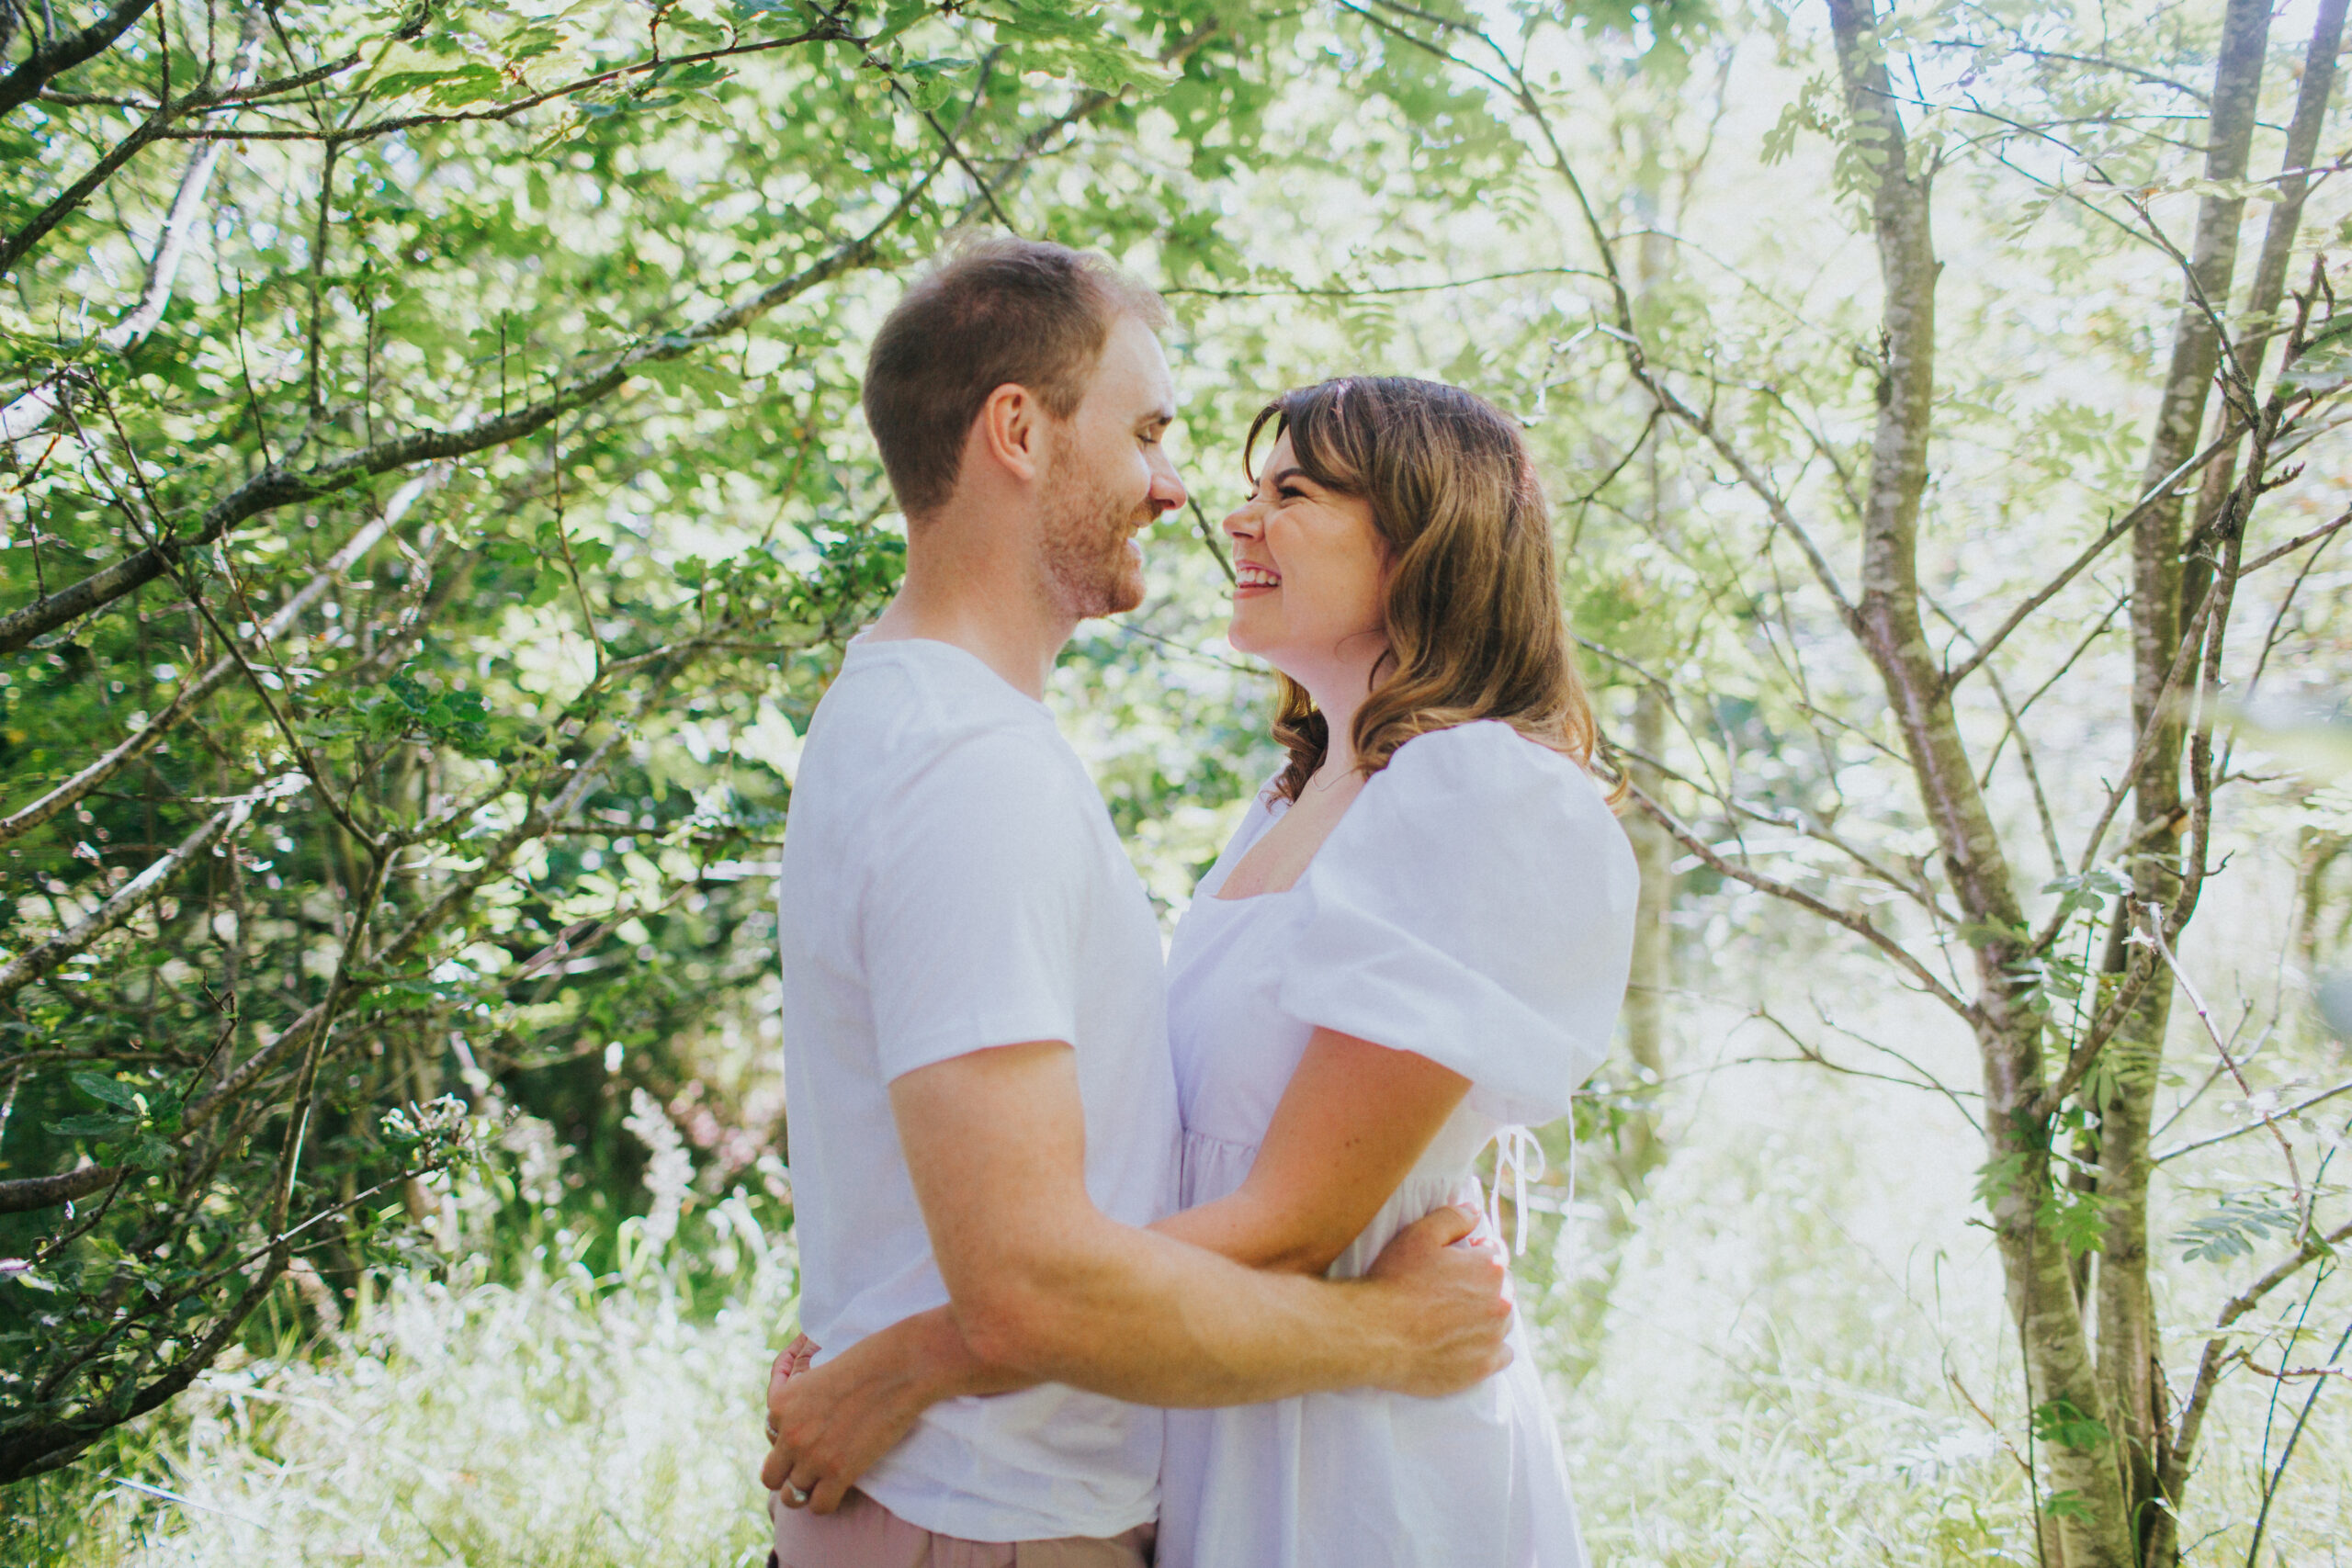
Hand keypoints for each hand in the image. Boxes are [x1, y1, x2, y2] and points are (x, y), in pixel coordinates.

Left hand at [760, 1328, 936, 1513]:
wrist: (898, 1369)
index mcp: (781, 1403)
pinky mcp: (838, 1472)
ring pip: (790, 1496)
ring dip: (806, 1492)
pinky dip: (827, 1502)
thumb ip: (803, 1401)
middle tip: (808, 1469)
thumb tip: (806, 1425)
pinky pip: (819, 1506)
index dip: (788, 1440)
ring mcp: (812, 1456)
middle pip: (770, 1475)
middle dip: (787, 1474)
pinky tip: (840, 1488)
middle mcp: (789, 1433)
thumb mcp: (819, 1373)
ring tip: (823, 1484)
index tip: (808, 1439)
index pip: (770, 1436)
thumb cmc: (867, 1362)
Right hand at [1359, 1202, 1512, 1397]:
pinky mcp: (1483, 1367)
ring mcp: (1493, 1338)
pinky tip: (1468, 1343)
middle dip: (1481, 1286)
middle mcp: (1501, 1303)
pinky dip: (1490, 1348)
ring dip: (1486, 1316)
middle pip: (1501, 1289)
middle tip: (1448, 1291)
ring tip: (1454, 1318)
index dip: (1472, 1254)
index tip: (1452, 1264)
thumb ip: (1453, 1217)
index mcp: (1491, 1268)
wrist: (1376, 1333)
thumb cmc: (1395, 1280)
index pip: (1495, 1254)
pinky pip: (1502, 1355)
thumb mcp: (1419, 1235)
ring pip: (1502, 1321)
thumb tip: (1475, 1212)